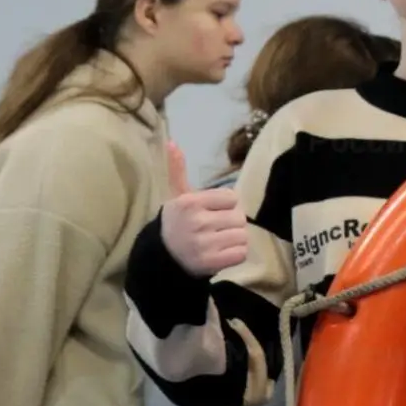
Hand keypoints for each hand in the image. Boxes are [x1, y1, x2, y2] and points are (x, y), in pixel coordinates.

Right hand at [159, 142, 247, 276]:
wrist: (163, 257)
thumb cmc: (176, 223)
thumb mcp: (176, 196)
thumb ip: (178, 171)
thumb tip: (172, 142)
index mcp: (190, 202)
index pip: (232, 198)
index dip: (226, 205)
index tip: (213, 211)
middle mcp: (198, 222)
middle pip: (240, 217)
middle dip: (232, 223)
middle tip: (217, 228)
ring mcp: (205, 244)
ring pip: (243, 236)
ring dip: (235, 239)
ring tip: (219, 240)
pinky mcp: (212, 263)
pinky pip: (241, 253)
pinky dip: (236, 254)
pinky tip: (221, 253)